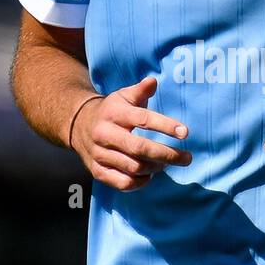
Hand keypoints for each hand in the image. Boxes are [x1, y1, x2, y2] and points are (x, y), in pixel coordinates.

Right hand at [70, 75, 190, 190]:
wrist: (78, 125)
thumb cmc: (111, 110)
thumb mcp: (123, 96)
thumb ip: (140, 90)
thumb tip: (153, 81)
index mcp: (114, 113)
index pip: (143, 119)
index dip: (165, 126)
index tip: (185, 132)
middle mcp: (104, 134)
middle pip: (140, 148)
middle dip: (167, 155)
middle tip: (187, 158)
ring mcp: (99, 154)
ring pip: (134, 167)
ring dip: (156, 167)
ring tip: (167, 163)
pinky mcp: (97, 171)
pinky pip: (123, 183)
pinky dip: (140, 182)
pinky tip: (149, 175)